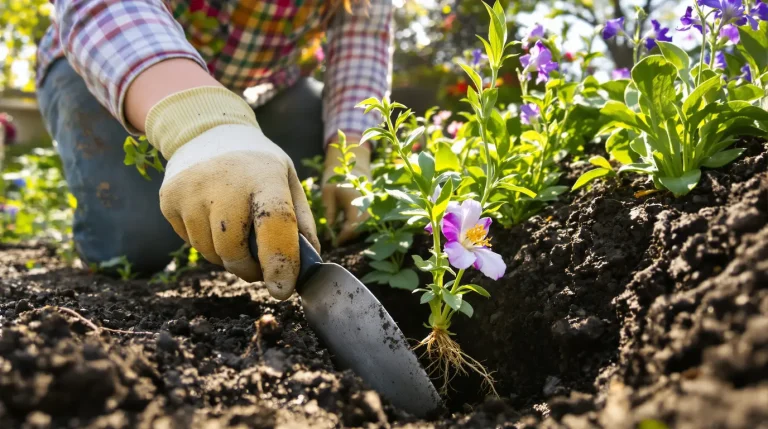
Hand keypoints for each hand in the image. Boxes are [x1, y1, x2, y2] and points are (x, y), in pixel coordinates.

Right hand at [146, 87, 319, 299]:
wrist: (206, 131)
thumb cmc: (257, 165)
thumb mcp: (287, 181)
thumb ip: (301, 222)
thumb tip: (308, 265)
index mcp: (264, 175)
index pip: (274, 223)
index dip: (280, 261)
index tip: (282, 288)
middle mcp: (224, 181)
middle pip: (234, 250)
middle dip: (250, 269)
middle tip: (261, 268)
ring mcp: (191, 190)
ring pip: (211, 253)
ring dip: (228, 258)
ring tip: (236, 233)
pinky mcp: (169, 199)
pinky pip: (192, 243)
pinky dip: (207, 244)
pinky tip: (213, 218)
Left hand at [321, 142, 370, 244]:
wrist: (353, 167)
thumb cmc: (337, 178)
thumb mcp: (328, 192)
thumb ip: (329, 211)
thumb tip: (330, 231)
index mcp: (355, 200)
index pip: (352, 226)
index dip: (343, 237)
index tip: (334, 241)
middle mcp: (367, 205)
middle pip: (359, 230)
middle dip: (347, 236)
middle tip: (334, 239)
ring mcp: (371, 207)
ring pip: (363, 228)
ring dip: (351, 232)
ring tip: (338, 232)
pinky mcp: (371, 209)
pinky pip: (364, 223)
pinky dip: (355, 227)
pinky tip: (345, 225)